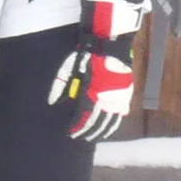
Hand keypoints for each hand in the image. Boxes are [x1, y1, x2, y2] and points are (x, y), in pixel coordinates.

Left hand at [49, 0, 141, 141]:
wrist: (112, 44)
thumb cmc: (88, 55)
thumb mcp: (69, 67)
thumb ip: (60, 85)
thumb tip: (52, 102)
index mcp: (92, 93)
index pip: (84, 116)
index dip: (78, 126)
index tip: (71, 133)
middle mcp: (107, 98)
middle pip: (98, 121)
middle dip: (89, 131)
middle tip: (82, 137)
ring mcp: (120, 96)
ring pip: (112, 119)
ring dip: (103, 129)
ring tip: (96, 136)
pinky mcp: (127, 91)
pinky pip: (122, 110)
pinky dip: (116, 119)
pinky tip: (112, 126)